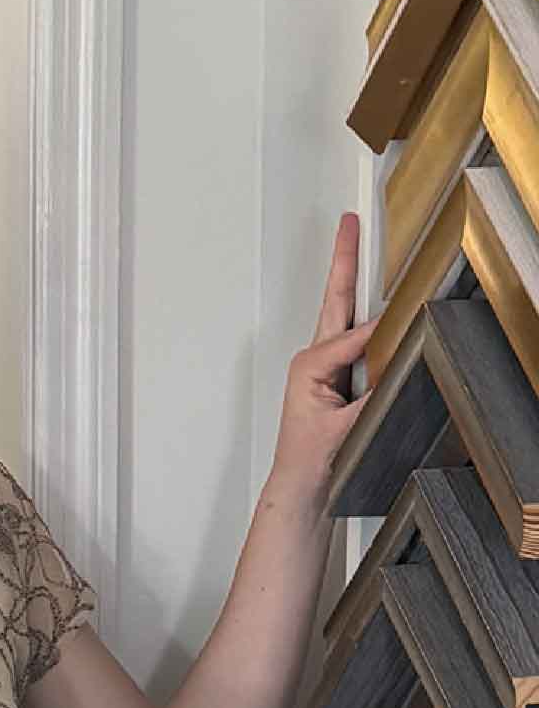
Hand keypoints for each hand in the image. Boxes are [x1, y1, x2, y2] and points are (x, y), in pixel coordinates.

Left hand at [268, 213, 372, 509]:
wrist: (303, 483)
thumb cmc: (312, 456)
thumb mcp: (344, 423)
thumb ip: (370, 390)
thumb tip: (390, 359)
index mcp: (309, 365)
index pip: (354, 333)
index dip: (380, 328)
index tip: (404, 316)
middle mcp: (313, 359)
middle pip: (337, 300)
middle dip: (345, 260)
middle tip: (350, 223)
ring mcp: (325, 364)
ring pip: (345, 313)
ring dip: (352, 277)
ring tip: (355, 239)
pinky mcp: (337, 372)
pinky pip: (357, 335)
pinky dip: (368, 314)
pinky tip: (378, 299)